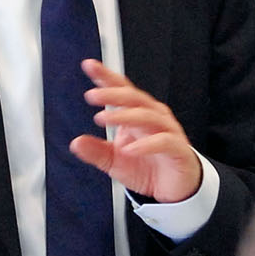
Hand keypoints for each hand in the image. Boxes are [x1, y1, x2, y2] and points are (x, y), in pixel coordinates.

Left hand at [71, 60, 204, 203]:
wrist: (173, 189)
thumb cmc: (146, 167)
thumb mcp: (114, 161)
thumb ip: (96, 151)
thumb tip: (76, 143)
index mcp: (137, 114)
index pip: (122, 90)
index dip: (106, 77)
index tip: (89, 66)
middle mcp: (153, 117)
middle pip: (134, 98)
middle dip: (112, 93)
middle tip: (92, 95)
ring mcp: (168, 131)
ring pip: (147, 115)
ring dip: (124, 115)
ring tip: (104, 118)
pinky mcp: (178, 149)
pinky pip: (164, 141)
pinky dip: (146, 144)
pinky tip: (130, 149)